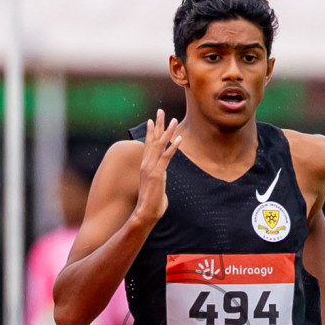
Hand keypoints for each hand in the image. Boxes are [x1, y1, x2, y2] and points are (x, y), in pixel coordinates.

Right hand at [133, 109, 182, 225]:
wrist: (145, 213)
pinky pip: (166, 157)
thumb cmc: (151, 205)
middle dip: (157, 125)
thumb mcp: (156, 189)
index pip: (147, 145)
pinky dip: (173, 147)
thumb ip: (158, 182)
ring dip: (167, 131)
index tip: (151, 121)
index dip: (150, 132)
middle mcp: (146, 164)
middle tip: (161, 111)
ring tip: (173, 119)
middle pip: (152, 140)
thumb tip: (161, 184)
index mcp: (145, 167)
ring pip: (159, 145)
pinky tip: (179, 138)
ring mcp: (151, 168)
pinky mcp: (158, 174)